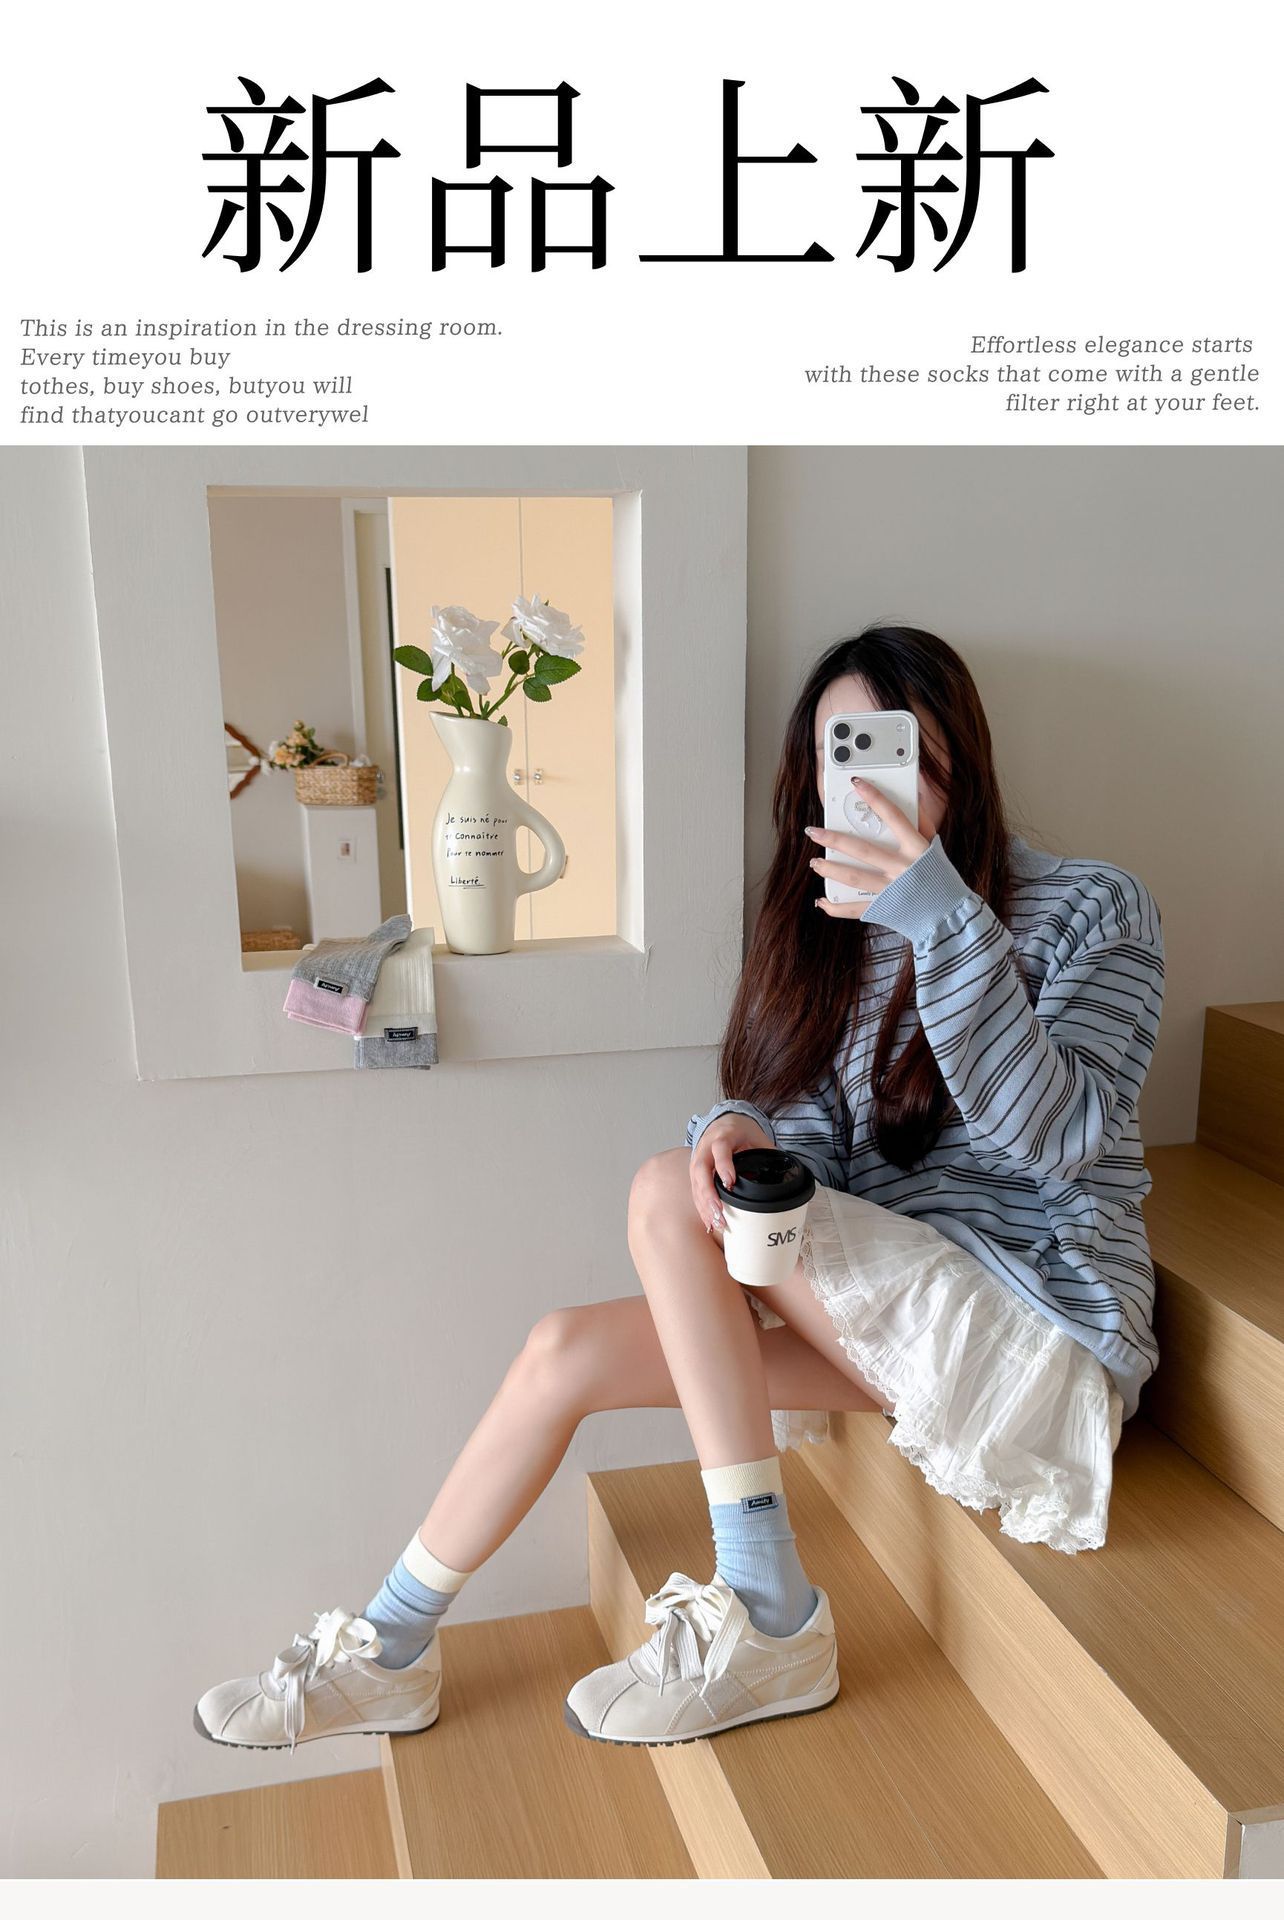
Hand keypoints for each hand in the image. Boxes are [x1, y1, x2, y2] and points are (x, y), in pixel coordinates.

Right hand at [689, 1113, 772, 1233]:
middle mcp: (706, 1147)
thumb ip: (768, 1153)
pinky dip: (702, 1207)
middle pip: (701, 1170)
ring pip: (696, 1183)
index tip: (730, 1183)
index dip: (723, 1165)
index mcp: (724, 1136)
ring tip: (717, 1223)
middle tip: (720, 1212)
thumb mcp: (757, 1136)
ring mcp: (698, 1159)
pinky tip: (709, 1220)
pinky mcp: (695, 1172)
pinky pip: (695, 1190)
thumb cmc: (741, 1131)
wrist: (724, 1122)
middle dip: (709, 1194)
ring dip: (704, 1205)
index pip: (720, 1148)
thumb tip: (788, 1173)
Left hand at [805, 777, 931, 918]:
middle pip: (863, 849)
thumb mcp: (934, 846)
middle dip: (835, 839)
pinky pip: (856, 909)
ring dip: (831, 870)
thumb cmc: (940, 876)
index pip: (894, 816)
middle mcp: (903, 868)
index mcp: (917, 849)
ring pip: (855, 878)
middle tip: (814, 831)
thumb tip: (914, 793)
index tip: (856, 783)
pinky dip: (836, 908)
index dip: (875, 797)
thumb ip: (922, 822)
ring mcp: (892, 890)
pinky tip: (821, 901)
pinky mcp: (884, 909)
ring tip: (815, 863)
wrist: (950, 913)